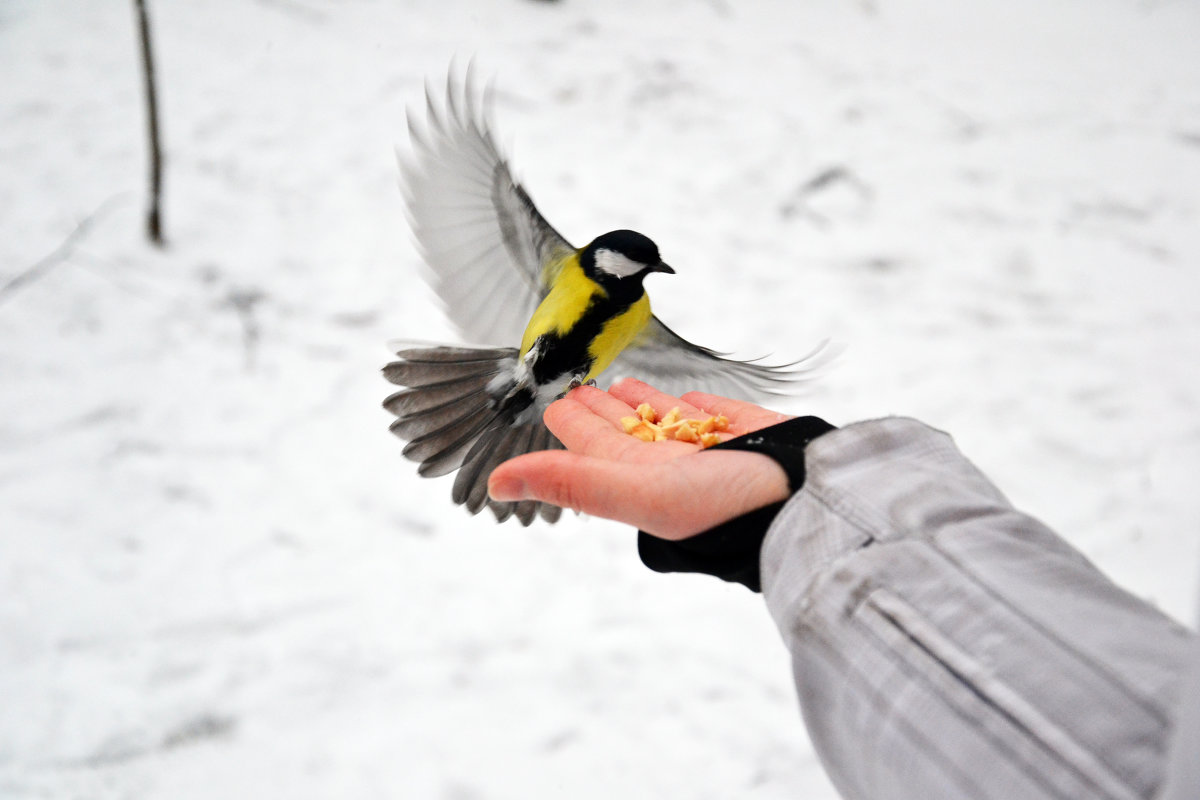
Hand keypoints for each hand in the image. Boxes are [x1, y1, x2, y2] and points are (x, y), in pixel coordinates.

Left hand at [488, 378, 794, 538]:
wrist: (814, 500)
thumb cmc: (730, 505)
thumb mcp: (641, 493)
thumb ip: (573, 482)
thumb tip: (497, 484)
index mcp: (638, 479)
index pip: (591, 445)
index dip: (567, 422)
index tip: (548, 400)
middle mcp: (668, 465)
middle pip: (620, 429)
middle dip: (595, 407)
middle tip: (575, 381)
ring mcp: (707, 448)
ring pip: (660, 418)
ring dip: (636, 400)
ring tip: (616, 382)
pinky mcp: (744, 430)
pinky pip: (705, 413)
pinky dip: (685, 402)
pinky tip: (678, 395)